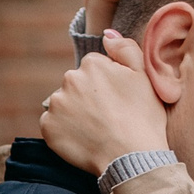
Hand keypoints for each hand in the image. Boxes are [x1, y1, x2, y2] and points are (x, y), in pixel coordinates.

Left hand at [40, 30, 169, 175]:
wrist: (132, 158)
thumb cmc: (143, 118)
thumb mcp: (145, 76)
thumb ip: (125, 49)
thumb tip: (106, 35)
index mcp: (92, 64)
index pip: (94, 68)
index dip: (108, 85)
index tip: (117, 101)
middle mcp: (69, 79)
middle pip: (76, 85)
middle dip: (88, 97)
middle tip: (107, 117)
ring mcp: (56, 104)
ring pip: (64, 104)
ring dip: (75, 113)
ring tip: (96, 129)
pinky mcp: (48, 127)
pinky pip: (53, 124)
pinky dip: (64, 131)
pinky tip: (83, 139)